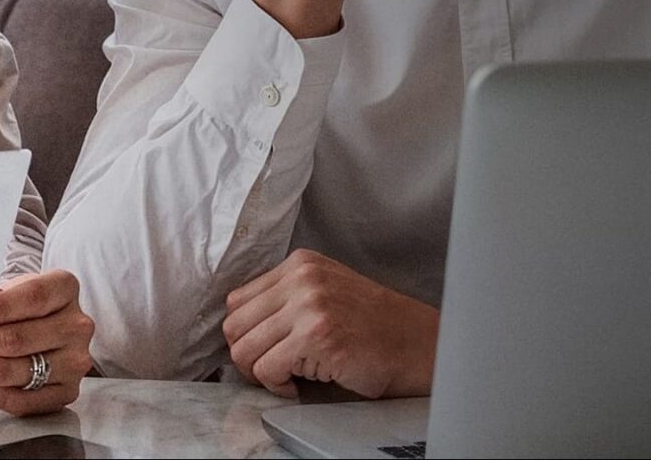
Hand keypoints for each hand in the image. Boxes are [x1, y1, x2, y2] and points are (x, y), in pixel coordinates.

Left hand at [0, 269, 93, 415]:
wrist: (45, 324)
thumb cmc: (22, 305)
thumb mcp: (5, 289)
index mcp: (65, 289)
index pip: (33, 297)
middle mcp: (77, 326)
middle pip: (15, 340)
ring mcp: (74, 363)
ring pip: (10, 371)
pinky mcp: (65, 393)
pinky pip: (16, 400)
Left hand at [224, 250, 436, 399]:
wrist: (415, 344)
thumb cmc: (372, 326)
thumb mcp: (326, 290)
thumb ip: (286, 297)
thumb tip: (240, 325)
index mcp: (301, 264)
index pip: (237, 300)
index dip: (245, 333)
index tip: (262, 350)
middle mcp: (302, 279)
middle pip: (234, 325)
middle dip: (246, 356)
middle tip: (270, 370)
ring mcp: (309, 306)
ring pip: (244, 350)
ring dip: (260, 373)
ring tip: (286, 376)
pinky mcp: (317, 337)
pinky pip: (267, 370)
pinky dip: (277, 386)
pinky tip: (298, 384)